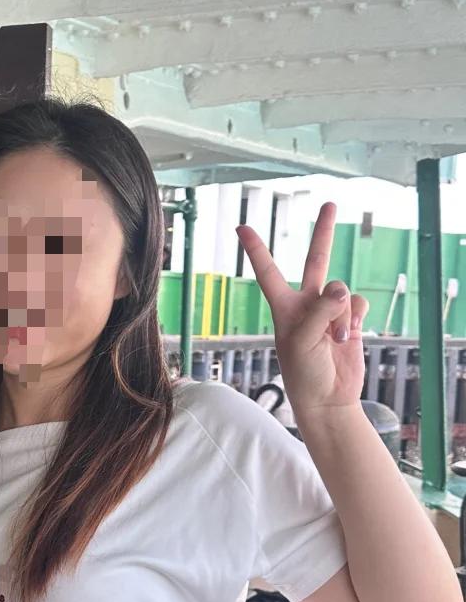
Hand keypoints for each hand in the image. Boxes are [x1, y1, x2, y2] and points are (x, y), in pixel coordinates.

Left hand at [237, 202, 368, 415]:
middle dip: (323, 232)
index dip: (256, 250)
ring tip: (335, 339)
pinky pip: (359, 303)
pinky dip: (357, 317)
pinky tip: (350, 335)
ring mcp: (330, 310)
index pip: (268, 273)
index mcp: (284, 308)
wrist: (328, 398)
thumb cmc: (305, 374)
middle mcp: (307, 304)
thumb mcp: (303, 341)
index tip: (241, 227)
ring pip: (343, 291)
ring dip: (342, 314)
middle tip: (329, 203)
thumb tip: (342, 287)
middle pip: (316, 260)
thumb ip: (322, 310)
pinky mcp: (351, 319)